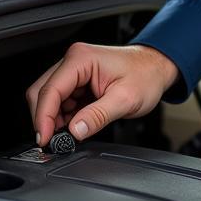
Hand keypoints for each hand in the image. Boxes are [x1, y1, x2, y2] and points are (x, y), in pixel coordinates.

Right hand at [26, 42, 178, 145]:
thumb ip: (98, 116)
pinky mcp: (78, 80)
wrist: (158, 67)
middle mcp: (74, 60)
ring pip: (49, 98)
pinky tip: (75, 125)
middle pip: (42, 92)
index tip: (44, 139)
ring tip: (69, 134)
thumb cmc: (146, 75)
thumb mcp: (125, 99)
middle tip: (54, 141)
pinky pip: (61, 100)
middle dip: (45, 119)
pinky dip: (63, 115)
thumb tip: (75, 131)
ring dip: (54, 118)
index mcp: (81, 59)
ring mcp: (75, 70)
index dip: (43, 118)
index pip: (50, 90)